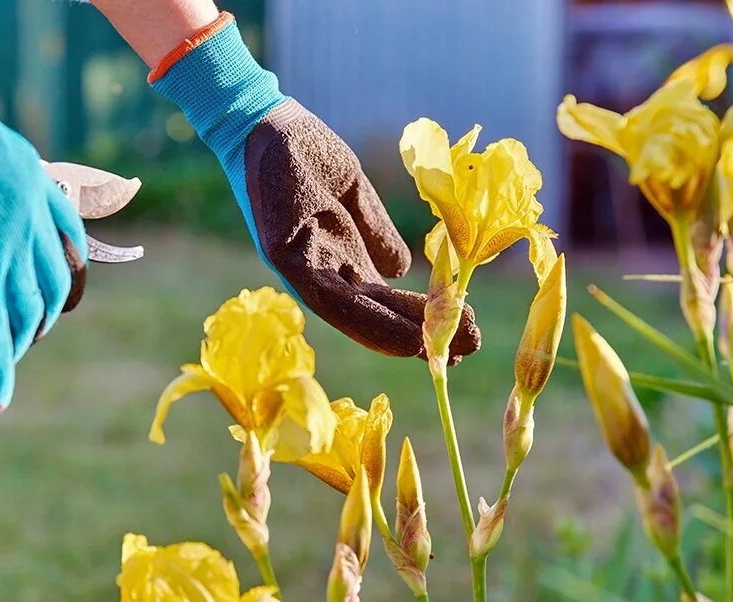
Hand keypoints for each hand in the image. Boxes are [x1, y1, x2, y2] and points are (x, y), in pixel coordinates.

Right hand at [0, 5, 86, 413]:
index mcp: (22, 170)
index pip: (64, 231)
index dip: (62, 266)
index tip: (60, 290)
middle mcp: (27, 214)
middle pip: (53, 279)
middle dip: (41, 312)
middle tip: (27, 333)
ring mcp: (4, 250)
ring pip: (25, 316)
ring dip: (15, 347)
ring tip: (4, 368)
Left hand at [151, 13, 479, 362]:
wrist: (265, 122)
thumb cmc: (304, 155)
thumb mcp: (353, 196)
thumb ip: (376, 232)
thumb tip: (402, 269)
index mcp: (337, 260)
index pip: (379, 303)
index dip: (417, 321)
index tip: (460, 332)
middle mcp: (321, 272)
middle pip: (372, 318)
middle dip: (419, 336)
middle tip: (467, 348)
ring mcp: (303, 268)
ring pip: (354, 316)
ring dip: (399, 335)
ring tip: (440, 347)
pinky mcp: (286, 255)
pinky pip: (329, 296)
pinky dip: (365, 319)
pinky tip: (401, 333)